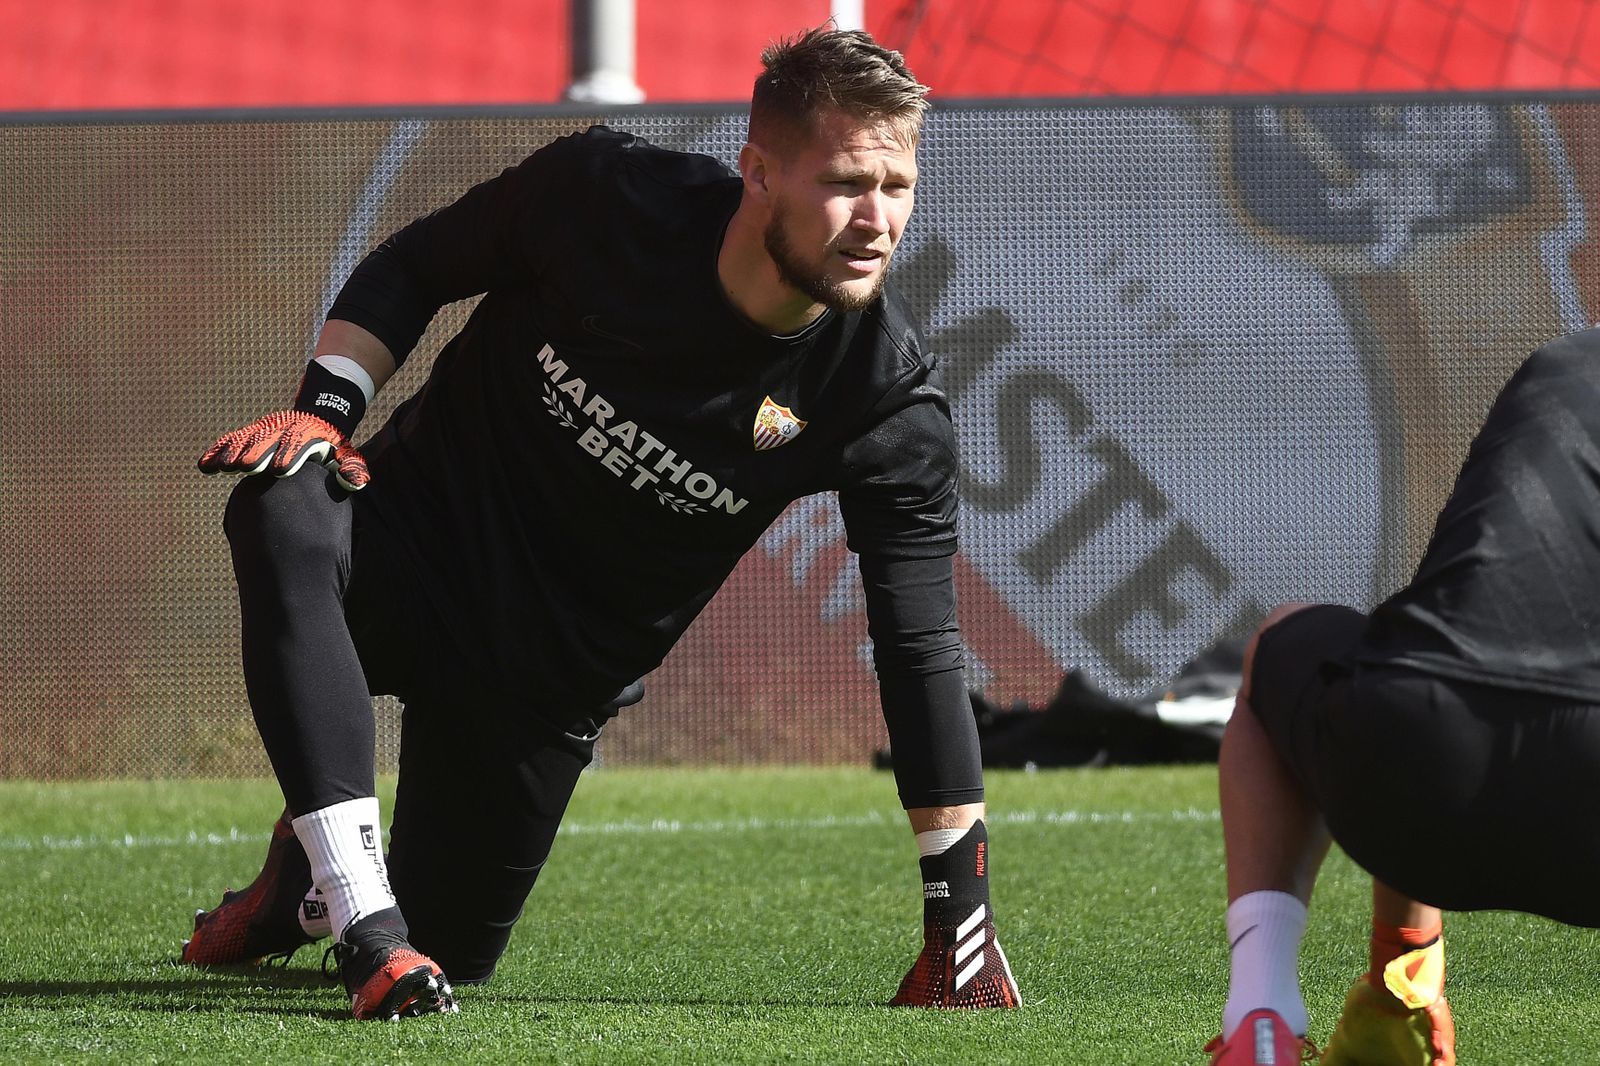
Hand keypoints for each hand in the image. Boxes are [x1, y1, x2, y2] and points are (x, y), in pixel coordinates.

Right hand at [198, 410, 369, 490]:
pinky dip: (218, 451)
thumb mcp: (346, 452)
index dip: (289, 457)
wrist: (319, 414)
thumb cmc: (332, 444)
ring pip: (246, 439)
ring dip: (233, 452)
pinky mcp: (251, 433)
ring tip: (220, 467)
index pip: (299, 446)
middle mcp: (283, 431)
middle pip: (268, 441)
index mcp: (308, 436)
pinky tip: (205, 465)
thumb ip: (351, 467)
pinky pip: (232, 440)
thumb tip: (356, 481)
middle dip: (257, 453)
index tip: (279, 470)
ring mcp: (265, 431)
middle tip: (245, 467)